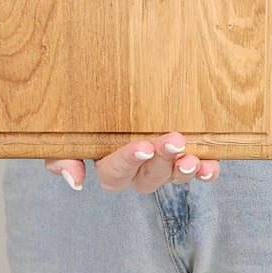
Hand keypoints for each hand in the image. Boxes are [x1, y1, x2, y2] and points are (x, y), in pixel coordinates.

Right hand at [45, 133, 219, 194]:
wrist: (112, 93)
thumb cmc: (86, 116)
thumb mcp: (66, 133)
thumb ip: (60, 157)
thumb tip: (76, 179)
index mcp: (108, 165)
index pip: (114, 173)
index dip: (128, 162)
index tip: (142, 146)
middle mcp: (136, 172)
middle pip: (147, 178)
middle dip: (161, 161)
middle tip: (172, 141)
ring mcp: (162, 167)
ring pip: (172, 178)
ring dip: (183, 170)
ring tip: (192, 158)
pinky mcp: (182, 158)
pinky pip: (196, 171)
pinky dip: (206, 171)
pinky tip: (211, 166)